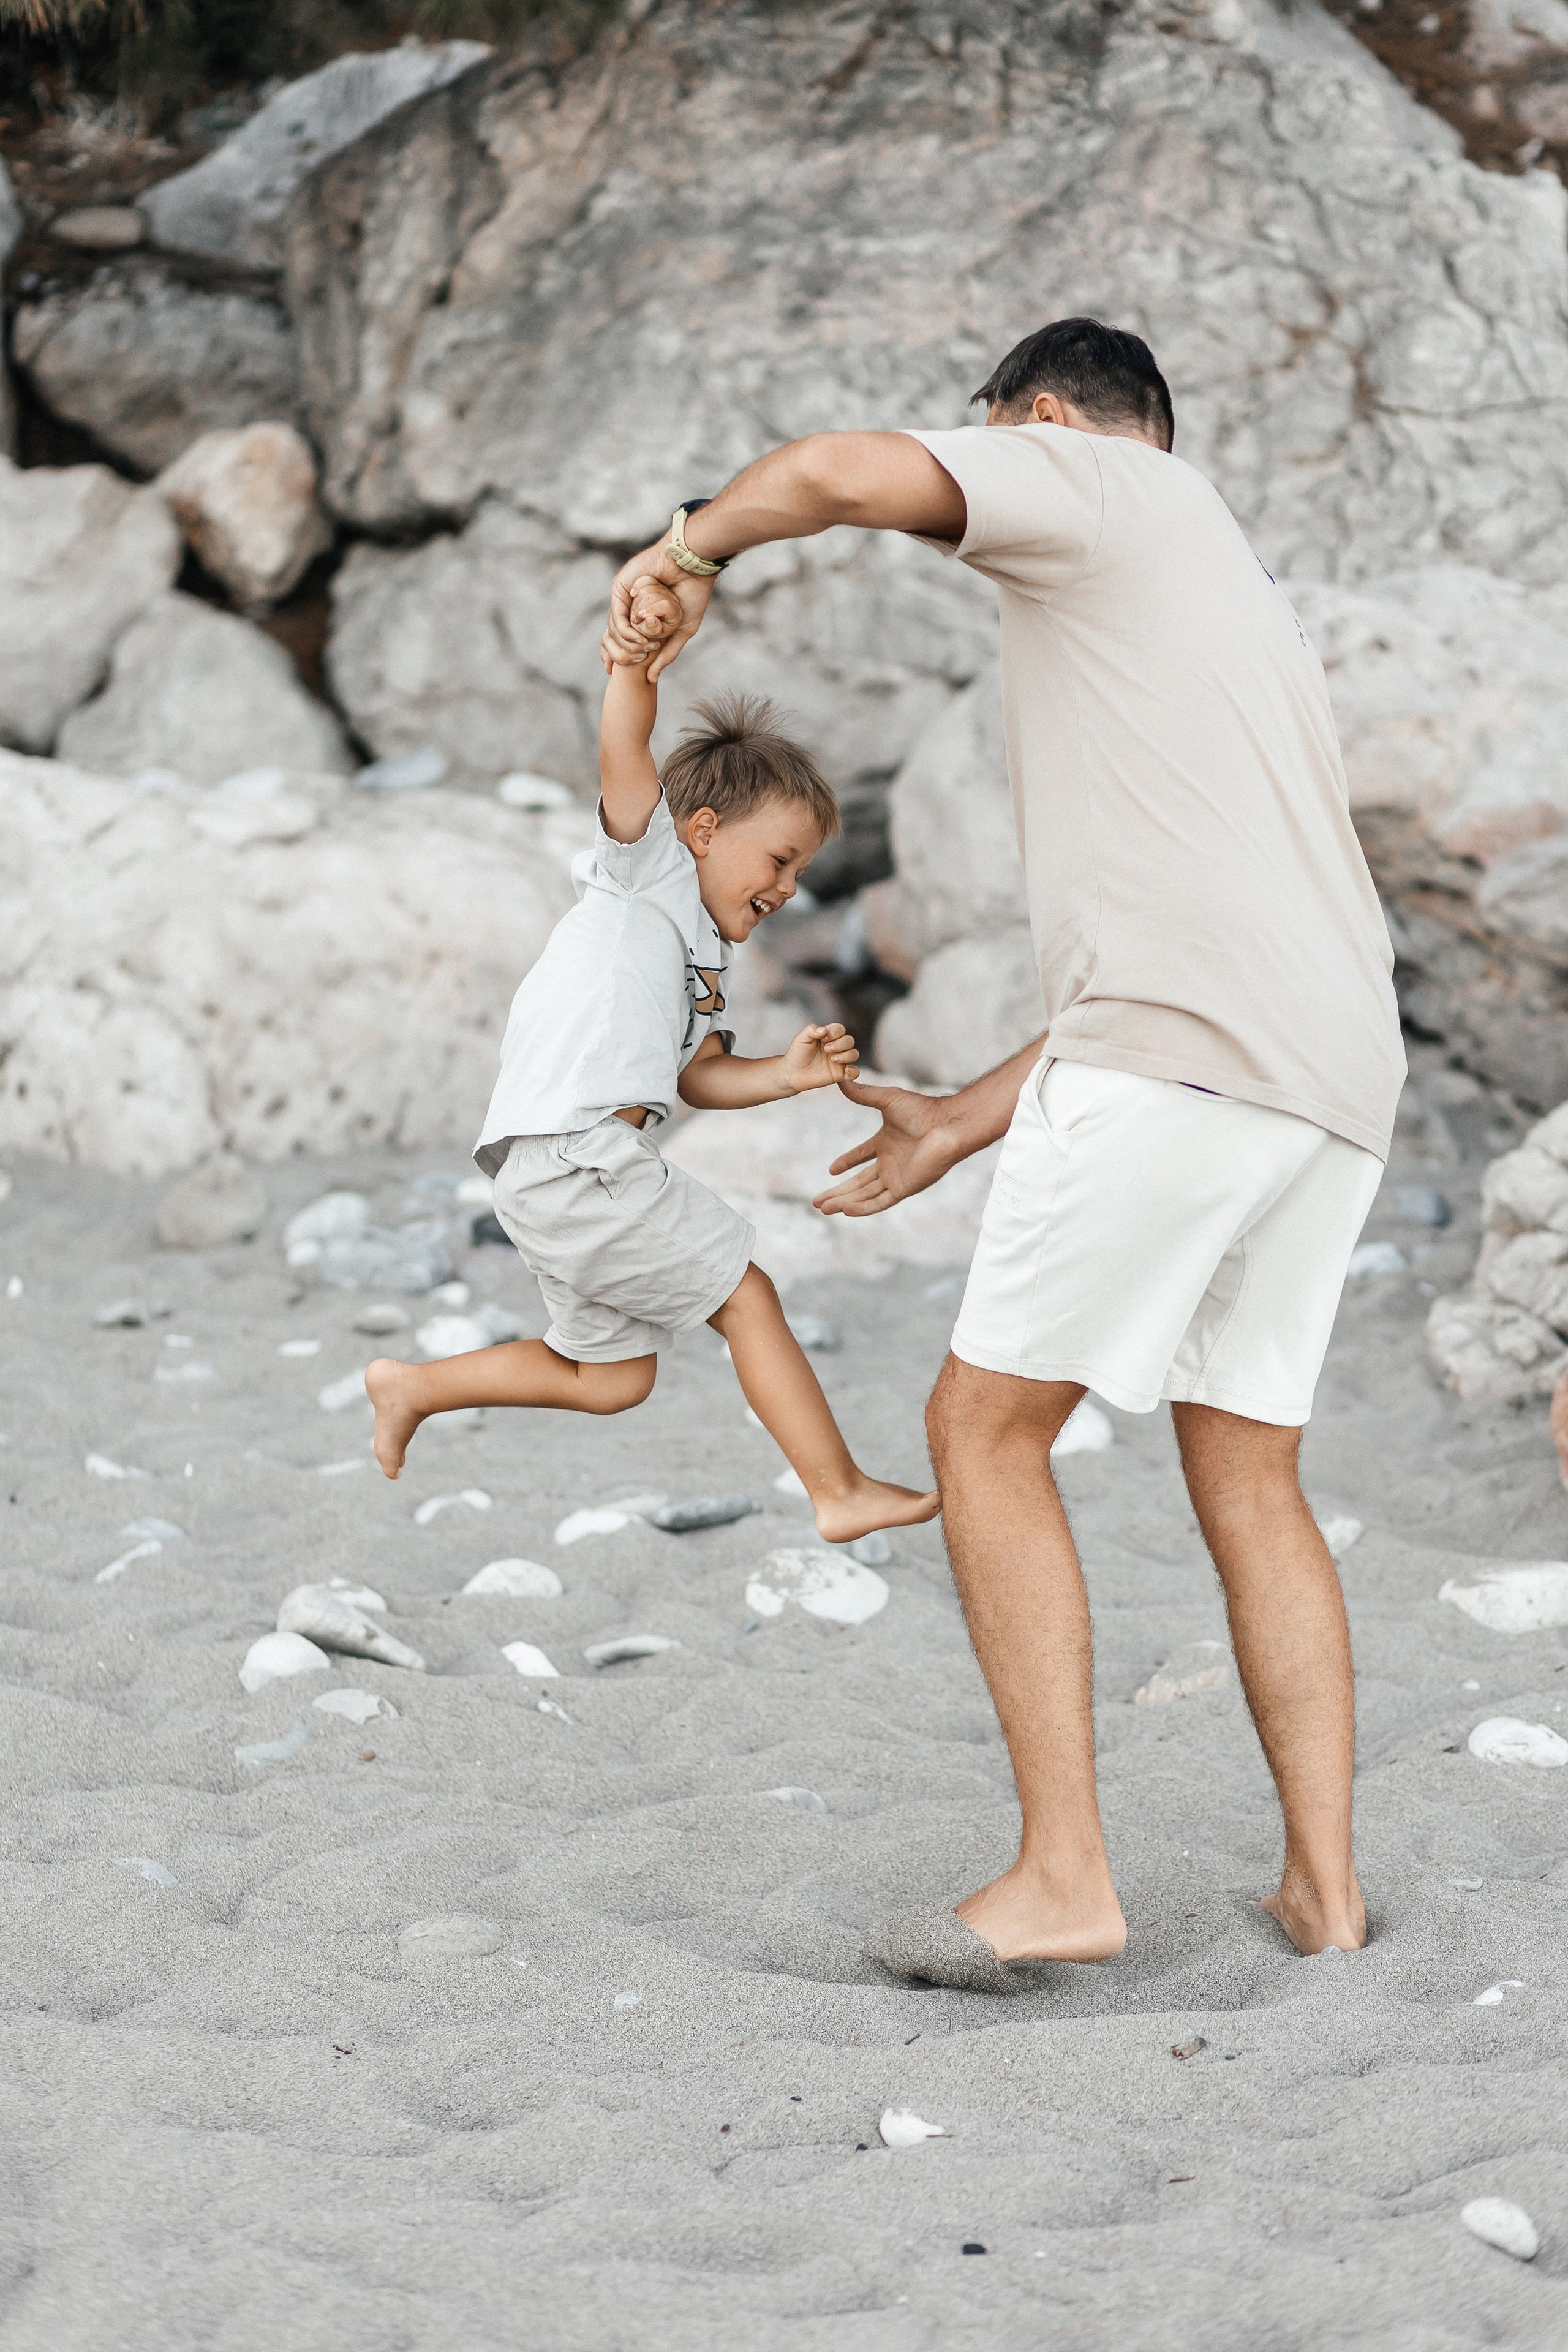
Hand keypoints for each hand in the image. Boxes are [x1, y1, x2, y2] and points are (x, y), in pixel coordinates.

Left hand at [602, 541, 714, 679]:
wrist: (693, 567)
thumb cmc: (692, 595)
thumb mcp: (681, 632)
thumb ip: (666, 654)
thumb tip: (651, 679)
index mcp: (639, 614)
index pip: (619, 639)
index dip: (614, 656)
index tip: (613, 673)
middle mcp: (628, 605)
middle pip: (611, 637)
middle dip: (619, 655)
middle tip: (633, 662)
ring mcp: (623, 596)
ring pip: (613, 630)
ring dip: (628, 643)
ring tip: (645, 648)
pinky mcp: (621, 588)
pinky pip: (617, 617)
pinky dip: (627, 631)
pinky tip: (640, 637)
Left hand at [783, 1022, 859, 1093]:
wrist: (792, 1073)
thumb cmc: (797, 1054)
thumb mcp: (801, 1038)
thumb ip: (811, 1030)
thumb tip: (824, 1030)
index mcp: (828, 1037)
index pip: (840, 1029)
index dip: (835, 1032)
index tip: (823, 1039)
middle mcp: (836, 1047)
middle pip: (849, 1040)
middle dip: (840, 1044)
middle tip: (826, 1050)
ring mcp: (839, 1061)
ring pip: (854, 1054)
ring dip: (846, 1055)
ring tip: (833, 1059)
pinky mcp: (840, 1074)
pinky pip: (855, 1072)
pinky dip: (855, 1071)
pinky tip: (846, 1070)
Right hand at [812, 1075, 962, 1216]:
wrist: (945, 1127)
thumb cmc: (922, 1111)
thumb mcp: (886, 1099)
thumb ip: (863, 1094)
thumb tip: (841, 1080)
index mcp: (886, 1142)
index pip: (861, 1156)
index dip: (846, 1163)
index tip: (831, 1171)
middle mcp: (890, 1162)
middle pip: (858, 1182)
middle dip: (837, 1192)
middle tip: (817, 1201)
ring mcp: (896, 1176)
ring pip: (865, 1195)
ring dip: (844, 1202)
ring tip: (823, 1208)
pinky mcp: (904, 1188)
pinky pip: (880, 1202)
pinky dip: (863, 1208)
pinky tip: (845, 1211)